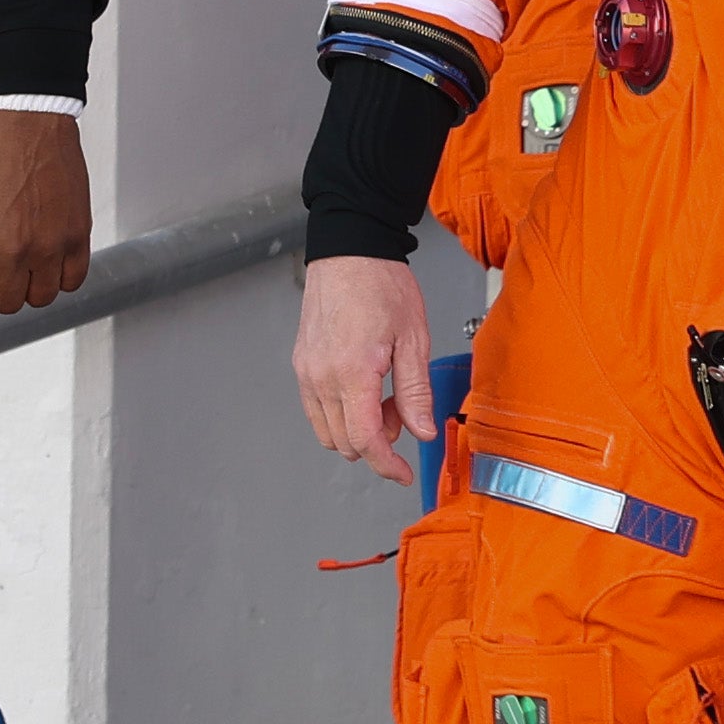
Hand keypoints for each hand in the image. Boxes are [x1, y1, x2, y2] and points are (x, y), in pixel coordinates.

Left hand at [0, 108, 92, 346]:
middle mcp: (15, 251)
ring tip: (25, 259)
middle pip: (8, 305)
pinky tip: (50, 258)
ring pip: (41, 298)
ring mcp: (50, 246)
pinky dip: (61, 277)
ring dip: (30, 286)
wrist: (30, 126)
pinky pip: (72, 280)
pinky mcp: (78, 236)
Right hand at [293, 254, 438, 484]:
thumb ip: (416, 392)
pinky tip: (364, 389)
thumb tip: (422, 432)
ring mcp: (307, 372)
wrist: (350, 251)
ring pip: (327, 430)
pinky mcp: (301, 364)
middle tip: (404, 414)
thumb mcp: (413, 339)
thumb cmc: (382, 285)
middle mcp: (321, 377)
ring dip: (357, 429)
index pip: (364, 441)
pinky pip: (316, 408)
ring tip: (385, 397)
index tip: (403, 473)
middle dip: (377, 443)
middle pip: (344, 442)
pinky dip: (340, 413)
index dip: (386, 465)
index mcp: (352, 373)